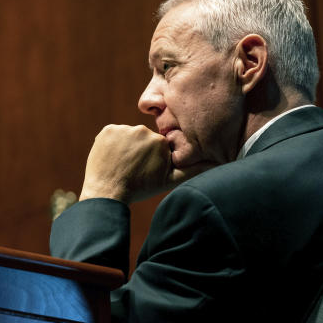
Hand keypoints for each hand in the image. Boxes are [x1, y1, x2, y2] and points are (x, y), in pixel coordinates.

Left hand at [78, 125, 211, 202]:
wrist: (107, 193)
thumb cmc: (140, 188)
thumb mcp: (170, 182)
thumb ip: (193, 170)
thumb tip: (216, 162)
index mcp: (159, 142)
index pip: (159, 145)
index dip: (154, 158)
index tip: (147, 170)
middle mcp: (142, 131)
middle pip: (145, 139)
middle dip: (141, 152)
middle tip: (134, 169)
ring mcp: (122, 129)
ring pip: (129, 136)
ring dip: (127, 147)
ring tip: (123, 165)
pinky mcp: (107, 130)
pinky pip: (114, 134)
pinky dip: (113, 144)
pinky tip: (113, 159)